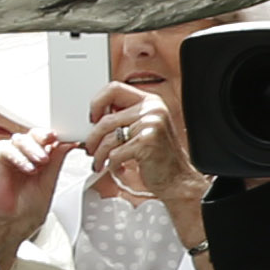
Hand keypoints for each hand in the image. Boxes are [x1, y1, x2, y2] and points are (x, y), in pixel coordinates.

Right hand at [0, 132, 74, 268]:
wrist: (11, 225)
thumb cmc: (27, 211)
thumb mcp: (50, 183)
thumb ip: (57, 162)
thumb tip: (68, 144)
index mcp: (40, 162)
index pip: (47, 141)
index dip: (56, 137)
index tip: (67, 137)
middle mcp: (25, 157)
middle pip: (33, 135)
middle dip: (43, 135)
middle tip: (51, 140)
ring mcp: (11, 158)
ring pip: (20, 139)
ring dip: (33, 147)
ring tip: (41, 161)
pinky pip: (5, 149)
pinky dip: (18, 156)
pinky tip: (28, 168)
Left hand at [85, 81, 209, 247]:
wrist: (179, 180)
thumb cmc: (160, 157)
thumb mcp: (146, 129)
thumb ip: (126, 117)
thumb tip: (96, 116)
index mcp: (151, 102)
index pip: (114, 88)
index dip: (97, 102)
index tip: (92, 117)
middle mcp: (152, 110)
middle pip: (106, 117)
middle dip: (93, 136)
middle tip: (90, 147)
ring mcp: (151, 124)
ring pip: (108, 137)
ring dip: (99, 154)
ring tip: (99, 162)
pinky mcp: (146, 142)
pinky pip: (115, 153)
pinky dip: (111, 164)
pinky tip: (116, 168)